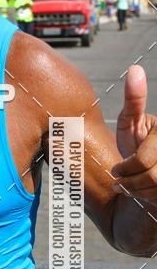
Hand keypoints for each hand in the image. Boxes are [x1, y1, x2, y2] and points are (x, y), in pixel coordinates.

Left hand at [112, 64, 156, 200]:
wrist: (147, 168)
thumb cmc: (136, 144)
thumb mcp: (131, 122)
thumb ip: (134, 100)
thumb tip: (134, 69)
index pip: (143, 160)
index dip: (125, 168)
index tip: (116, 170)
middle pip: (150, 177)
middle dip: (129, 182)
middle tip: (119, 181)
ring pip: (155, 190)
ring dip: (137, 192)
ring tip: (128, 188)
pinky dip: (148, 199)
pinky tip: (141, 194)